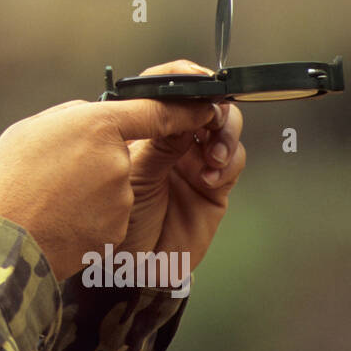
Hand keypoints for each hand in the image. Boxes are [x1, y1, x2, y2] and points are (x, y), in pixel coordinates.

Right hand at [0, 96, 225, 280]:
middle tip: (59, 176)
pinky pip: (108, 217)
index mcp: (96, 125)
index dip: (181, 109)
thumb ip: (71, 120)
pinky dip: (88, 219)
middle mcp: (117, 159)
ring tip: (49, 203)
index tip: (199, 108)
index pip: (156, 110)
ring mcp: (119, 198)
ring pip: (114, 189)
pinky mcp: (117, 231)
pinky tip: (58, 224)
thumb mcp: (30, 133)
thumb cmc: (2, 183)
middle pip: (123, 154)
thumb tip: (90, 119)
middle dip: (99, 163)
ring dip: (90, 193)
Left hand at [117, 59, 245, 271]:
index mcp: (144, 129)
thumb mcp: (133, 173)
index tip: (199, 81)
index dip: (183, 79)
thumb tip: (189, 108)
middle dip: (212, 105)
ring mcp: (195, 161)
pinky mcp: (215, 186)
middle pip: (203, 104)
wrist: (133, 271)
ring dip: (224, 132)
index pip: (165, 90)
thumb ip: (161, 141)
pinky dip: (228, 161)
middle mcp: (171, 140)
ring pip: (224, 127)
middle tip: (210, 116)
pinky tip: (210, 177)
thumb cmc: (118, 222)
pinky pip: (233, 161)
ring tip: (213, 154)